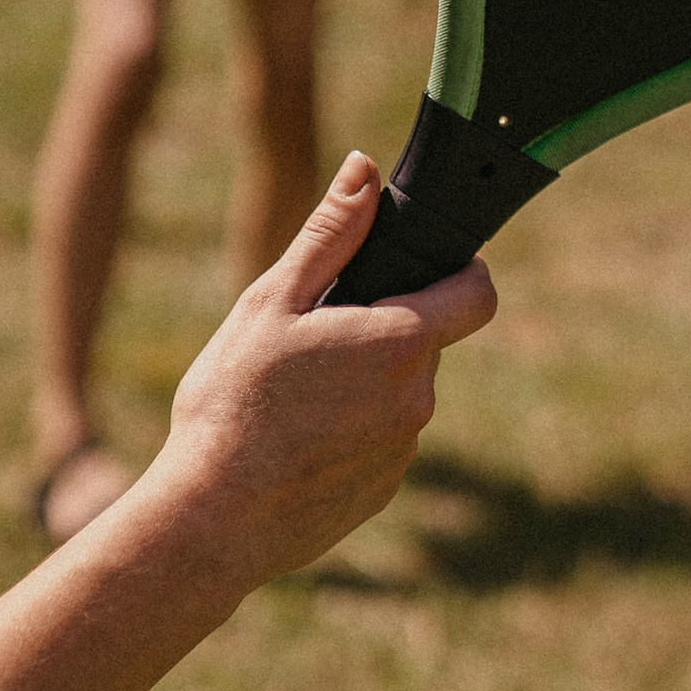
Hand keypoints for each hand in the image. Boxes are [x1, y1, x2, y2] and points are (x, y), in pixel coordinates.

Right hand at [150, 154, 492, 582]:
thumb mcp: (272, 303)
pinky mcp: (382, 491)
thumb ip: (329, 236)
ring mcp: (403, 452)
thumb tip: (364, 169)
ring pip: (399, 392)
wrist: (212, 520)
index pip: (477, 294)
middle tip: (314, 335)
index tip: (423, 267)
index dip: (460, 272)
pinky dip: (350, 431)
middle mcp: (417, 399)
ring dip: (364, 381)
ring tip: (293, 395)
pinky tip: (294, 439)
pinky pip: (380, 440)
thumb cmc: (233, 404)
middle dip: (384, 327)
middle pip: (425, 341)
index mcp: (399, 342)